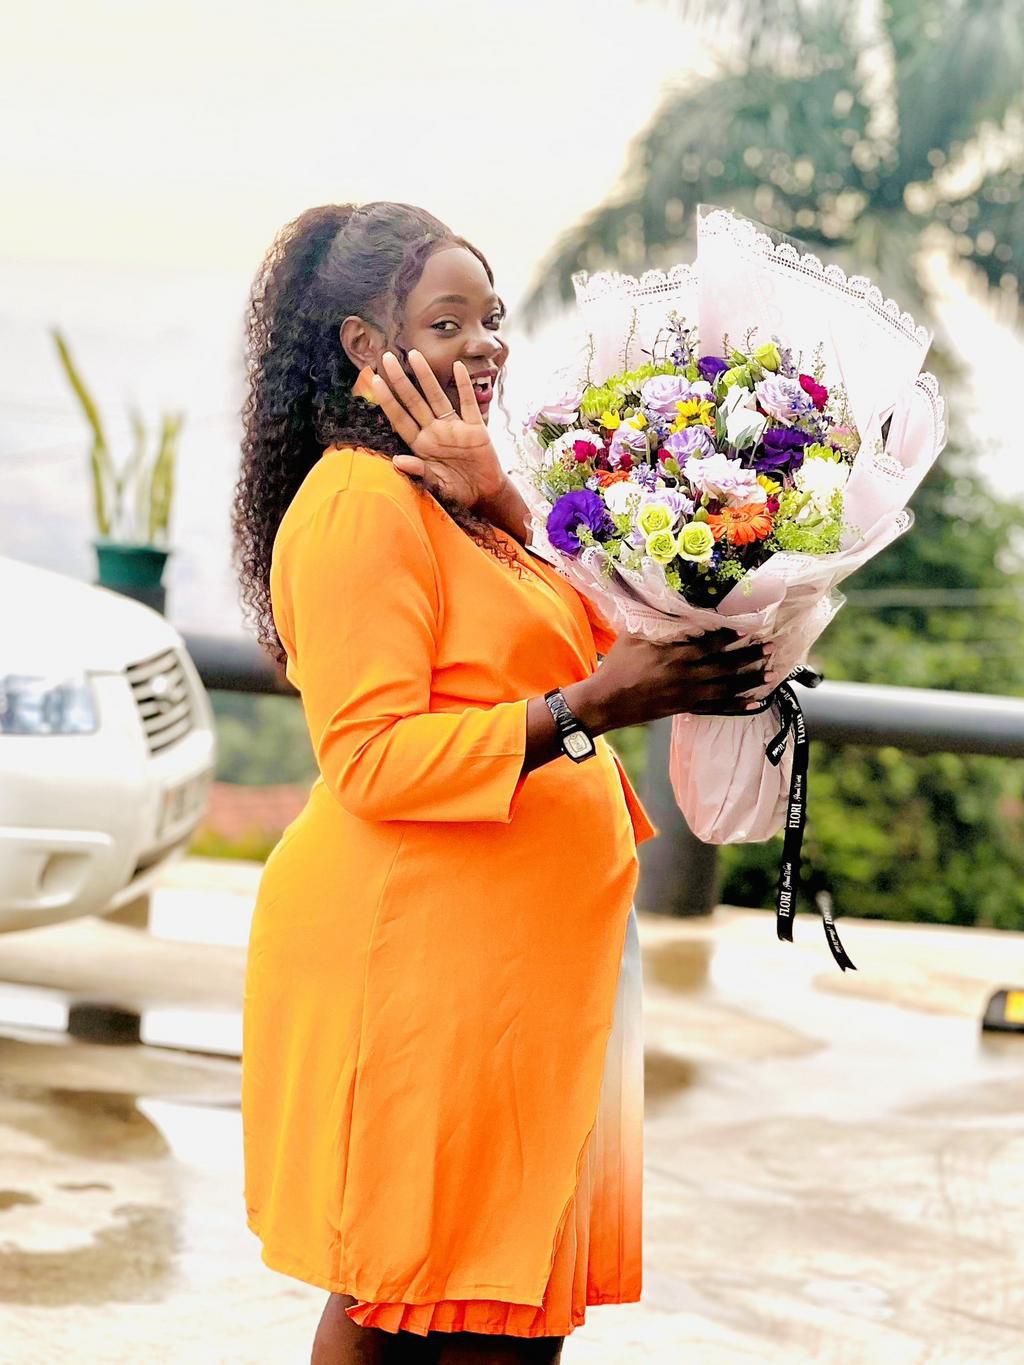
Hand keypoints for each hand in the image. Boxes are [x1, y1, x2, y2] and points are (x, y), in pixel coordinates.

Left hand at [371, 351, 505, 509]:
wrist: (485, 493)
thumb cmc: (459, 491)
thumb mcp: (438, 486)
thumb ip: (420, 473)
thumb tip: (398, 461)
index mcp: (422, 445)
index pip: (401, 418)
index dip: (388, 400)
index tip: (375, 381)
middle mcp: (435, 432)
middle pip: (414, 401)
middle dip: (400, 380)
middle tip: (386, 358)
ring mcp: (454, 427)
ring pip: (437, 397)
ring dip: (426, 376)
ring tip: (414, 354)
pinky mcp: (475, 428)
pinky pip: (468, 403)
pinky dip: (464, 386)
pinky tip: (457, 368)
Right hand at [566, 630, 771, 733]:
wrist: (607, 700)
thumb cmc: (618, 665)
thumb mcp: (633, 636)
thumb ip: (655, 622)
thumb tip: (667, 601)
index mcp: (675, 656)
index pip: (710, 644)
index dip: (730, 636)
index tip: (748, 630)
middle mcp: (686, 676)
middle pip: (725, 666)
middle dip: (749, 657)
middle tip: (770, 649)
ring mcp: (687, 695)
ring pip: (726, 688)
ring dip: (750, 680)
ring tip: (770, 674)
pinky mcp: (685, 708)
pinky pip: (717, 708)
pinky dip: (737, 706)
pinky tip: (753, 703)